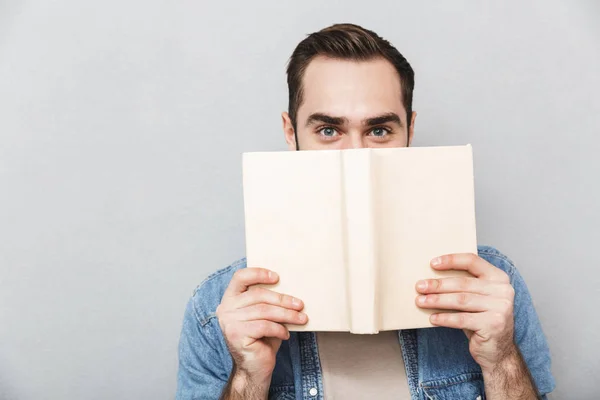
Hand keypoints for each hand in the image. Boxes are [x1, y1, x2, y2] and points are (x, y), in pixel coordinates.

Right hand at [216, 268, 307, 394]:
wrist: (254, 368)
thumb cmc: (262, 339)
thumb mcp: (265, 316)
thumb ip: (269, 302)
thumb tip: (290, 290)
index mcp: (230, 298)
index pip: (240, 277)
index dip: (258, 273)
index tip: (277, 277)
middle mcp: (225, 308)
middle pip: (257, 295)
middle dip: (282, 299)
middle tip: (300, 304)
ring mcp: (229, 321)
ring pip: (264, 311)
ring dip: (286, 315)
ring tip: (301, 318)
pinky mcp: (236, 335)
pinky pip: (264, 326)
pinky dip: (279, 329)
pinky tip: (286, 334)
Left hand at [415, 253, 515, 372]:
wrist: (498, 350)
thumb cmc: (481, 319)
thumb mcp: (476, 299)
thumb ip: (463, 286)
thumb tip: (430, 279)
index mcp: (498, 278)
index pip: (472, 261)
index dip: (451, 260)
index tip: (432, 263)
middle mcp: (503, 290)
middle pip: (463, 283)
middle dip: (438, 285)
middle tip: (420, 287)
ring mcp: (500, 308)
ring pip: (461, 300)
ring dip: (437, 300)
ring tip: (421, 301)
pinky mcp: (493, 325)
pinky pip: (462, 319)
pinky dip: (444, 318)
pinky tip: (432, 318)